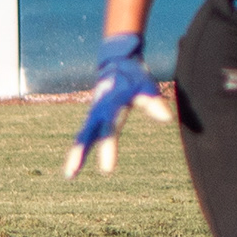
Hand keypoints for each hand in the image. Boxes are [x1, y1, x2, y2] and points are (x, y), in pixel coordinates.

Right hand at [64, 32, 171, 177]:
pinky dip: (80, 147)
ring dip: (76, 153)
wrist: (116, 61)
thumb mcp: (145, 85)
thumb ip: (153, 101)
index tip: (107, 170)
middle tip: (71, 174)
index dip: (107, 148)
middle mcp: (98, 109)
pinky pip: (85, 133)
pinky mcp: (94, 115)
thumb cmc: (134, 75)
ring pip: (83, 135)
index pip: (109, 129)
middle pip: (86, 134)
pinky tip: (75, 165)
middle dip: (79, 153)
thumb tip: (167, 118)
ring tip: (69, 175)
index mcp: (111, 104)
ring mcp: (94, 113)